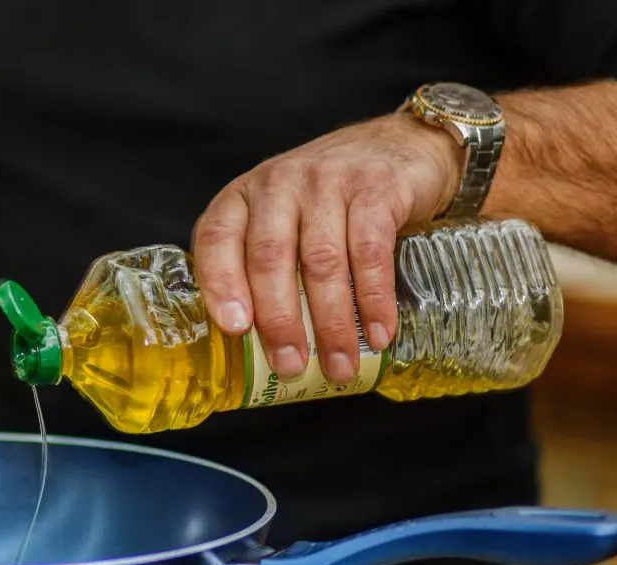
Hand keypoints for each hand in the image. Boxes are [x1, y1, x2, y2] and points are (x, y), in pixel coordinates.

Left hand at [191, 113, 461, 383]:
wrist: (400, 148)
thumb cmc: (329, 199)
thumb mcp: (282, 219)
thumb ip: (261, 264)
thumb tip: (256, 348)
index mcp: (244, 196)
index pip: (217, 238)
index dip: (221, 284)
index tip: (234, 328)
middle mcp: (279, 183)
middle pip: (270, 257)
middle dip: (280, 320)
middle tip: (290, 365)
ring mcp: (328, 181)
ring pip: (322, 261)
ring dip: (331, 323)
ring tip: (340, 365)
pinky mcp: (376, 188)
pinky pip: (370, 252)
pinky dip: (374, 299)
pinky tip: (377, 332)